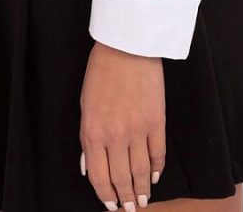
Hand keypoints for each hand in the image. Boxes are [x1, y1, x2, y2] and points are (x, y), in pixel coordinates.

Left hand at [79, 40, 165, 210]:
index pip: (98, 176)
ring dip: (142, 189)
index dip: (104, 195)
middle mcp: (115, 136)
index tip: (110, 205)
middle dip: (125, 198)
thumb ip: (87, 138)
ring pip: (141, 171)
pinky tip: (155, 177)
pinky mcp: (156, 121)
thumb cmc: (101, 71)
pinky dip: (157, 168)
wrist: (126, 47)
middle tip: (130, 209)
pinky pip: (158, 153)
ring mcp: (137, 130)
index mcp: (93, 132)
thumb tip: (89, 166)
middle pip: (121, 178)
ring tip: (143, 201)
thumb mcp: (85, 105)